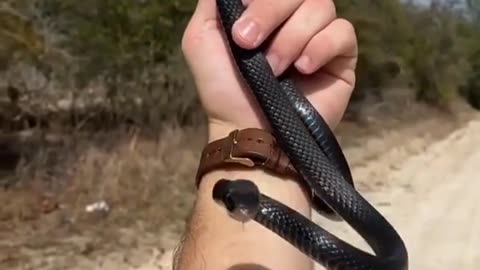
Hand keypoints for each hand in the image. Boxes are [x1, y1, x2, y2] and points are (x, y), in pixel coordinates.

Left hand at [182, 0, 357, 140]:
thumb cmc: (223, 90)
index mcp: (265, 12)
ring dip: (292, 37)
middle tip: (248, 44)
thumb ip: (214, 3)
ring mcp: (319, 37)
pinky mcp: (341, 59)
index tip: (239, 29)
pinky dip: (322, 47)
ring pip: (322, 6)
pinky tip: (303, 69)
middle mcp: (293, 20)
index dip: (262, 1)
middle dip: (270, 12)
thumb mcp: (201, 40)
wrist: (248, 130)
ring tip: (274, 70)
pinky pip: (343, 32)